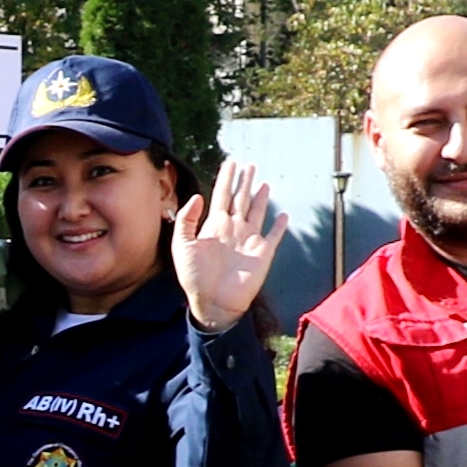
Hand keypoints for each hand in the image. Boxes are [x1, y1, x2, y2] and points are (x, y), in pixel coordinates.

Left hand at [170, 163, 286, 329]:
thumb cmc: (195, 278)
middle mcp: (233, 229)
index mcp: (214, 226)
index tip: (230, 163)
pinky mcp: (263, 253)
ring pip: (257, 212)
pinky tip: (284, 215)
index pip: (222, 195)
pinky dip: (280, 226)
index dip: (226, 179)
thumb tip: (198, 196)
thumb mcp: (182, 245)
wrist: (213, 303)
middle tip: (249, 165)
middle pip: (240, 199)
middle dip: (244, 182)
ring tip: (263, 183)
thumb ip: (187, 219)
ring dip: (260, 198)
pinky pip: (274, 235)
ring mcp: (249, 240)